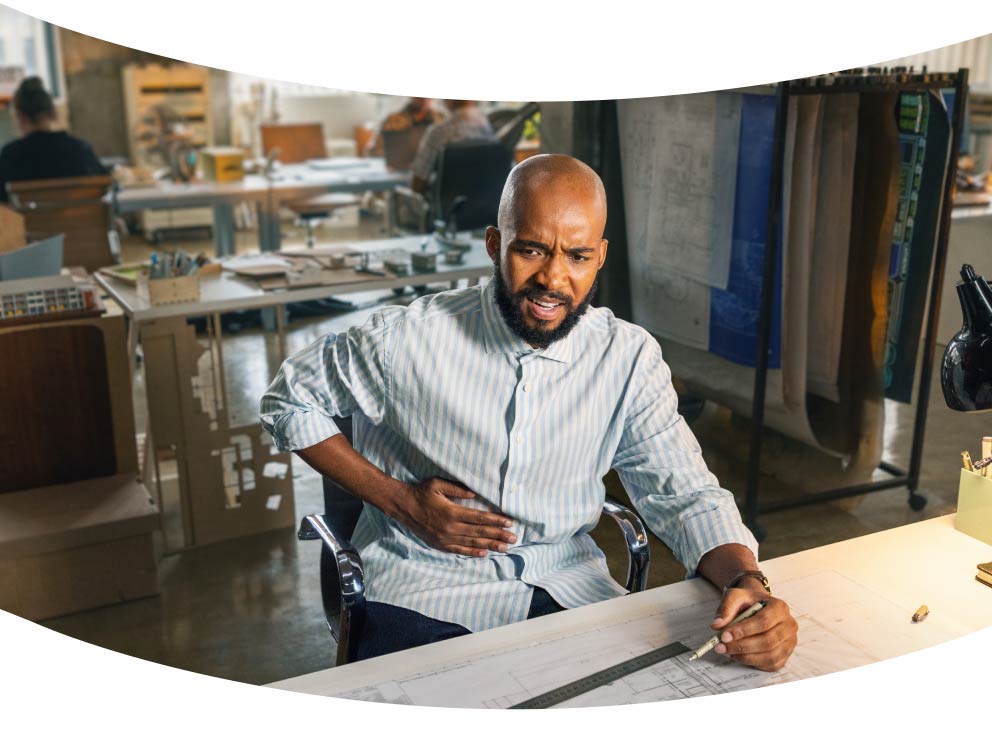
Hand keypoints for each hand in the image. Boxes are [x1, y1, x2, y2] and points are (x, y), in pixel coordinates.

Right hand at [388, 478, 516, 556]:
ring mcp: (445, 538)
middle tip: (514, 538)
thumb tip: (475, 494)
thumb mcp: (437, 484)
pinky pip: (459, 550)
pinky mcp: (440, 544)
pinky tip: (484, 553)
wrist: (403, 507)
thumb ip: (457, 489)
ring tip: (505, 547)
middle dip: (498, 535)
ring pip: (472, 542)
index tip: (509, 522)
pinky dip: (473, 552)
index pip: (480, 517)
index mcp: (452, 512)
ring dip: (490, 545)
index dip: (496, 520)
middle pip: (480, 532)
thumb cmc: (421, 492)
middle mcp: (451, 528)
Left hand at [710, 585, 797, 671]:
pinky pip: (771, 664)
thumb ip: (726, 608)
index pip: (763, 622)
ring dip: (746, 657)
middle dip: (742, 646)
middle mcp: (789, 625)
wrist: (757, 605)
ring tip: (727, 652)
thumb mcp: (735, 596)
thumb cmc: (748, 601)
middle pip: (767, 641)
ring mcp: (789, 641)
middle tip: (721, 647)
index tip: (724, 636)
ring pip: (770, 656)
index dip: (743, 631)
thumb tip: (717, 625)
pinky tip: (738, 656)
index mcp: (779, 607)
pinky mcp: (785, 654)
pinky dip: (753, 663)